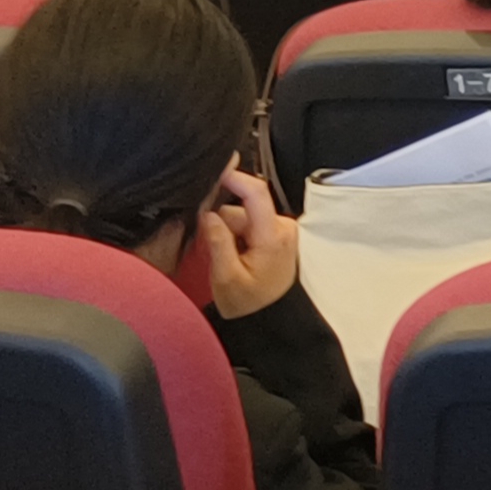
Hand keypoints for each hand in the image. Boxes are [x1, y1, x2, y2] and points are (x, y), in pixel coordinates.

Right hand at [194, 167, 300, 318]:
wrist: (270, 318)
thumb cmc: (250, 304)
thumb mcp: (226, 277)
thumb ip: (218, 242)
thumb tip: (208, 214)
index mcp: (272, 235)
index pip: (256, 193)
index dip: (235, 177)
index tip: (215, 171)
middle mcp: (281, 227)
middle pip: (241, 208)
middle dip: (221, 223)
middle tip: (212, 250)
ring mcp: (280, 230)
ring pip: (241, 216)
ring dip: (228, 232)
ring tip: (225, 259)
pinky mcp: (274, 234)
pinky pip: (247, 225)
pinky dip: (235, 236)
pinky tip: (232, 255)